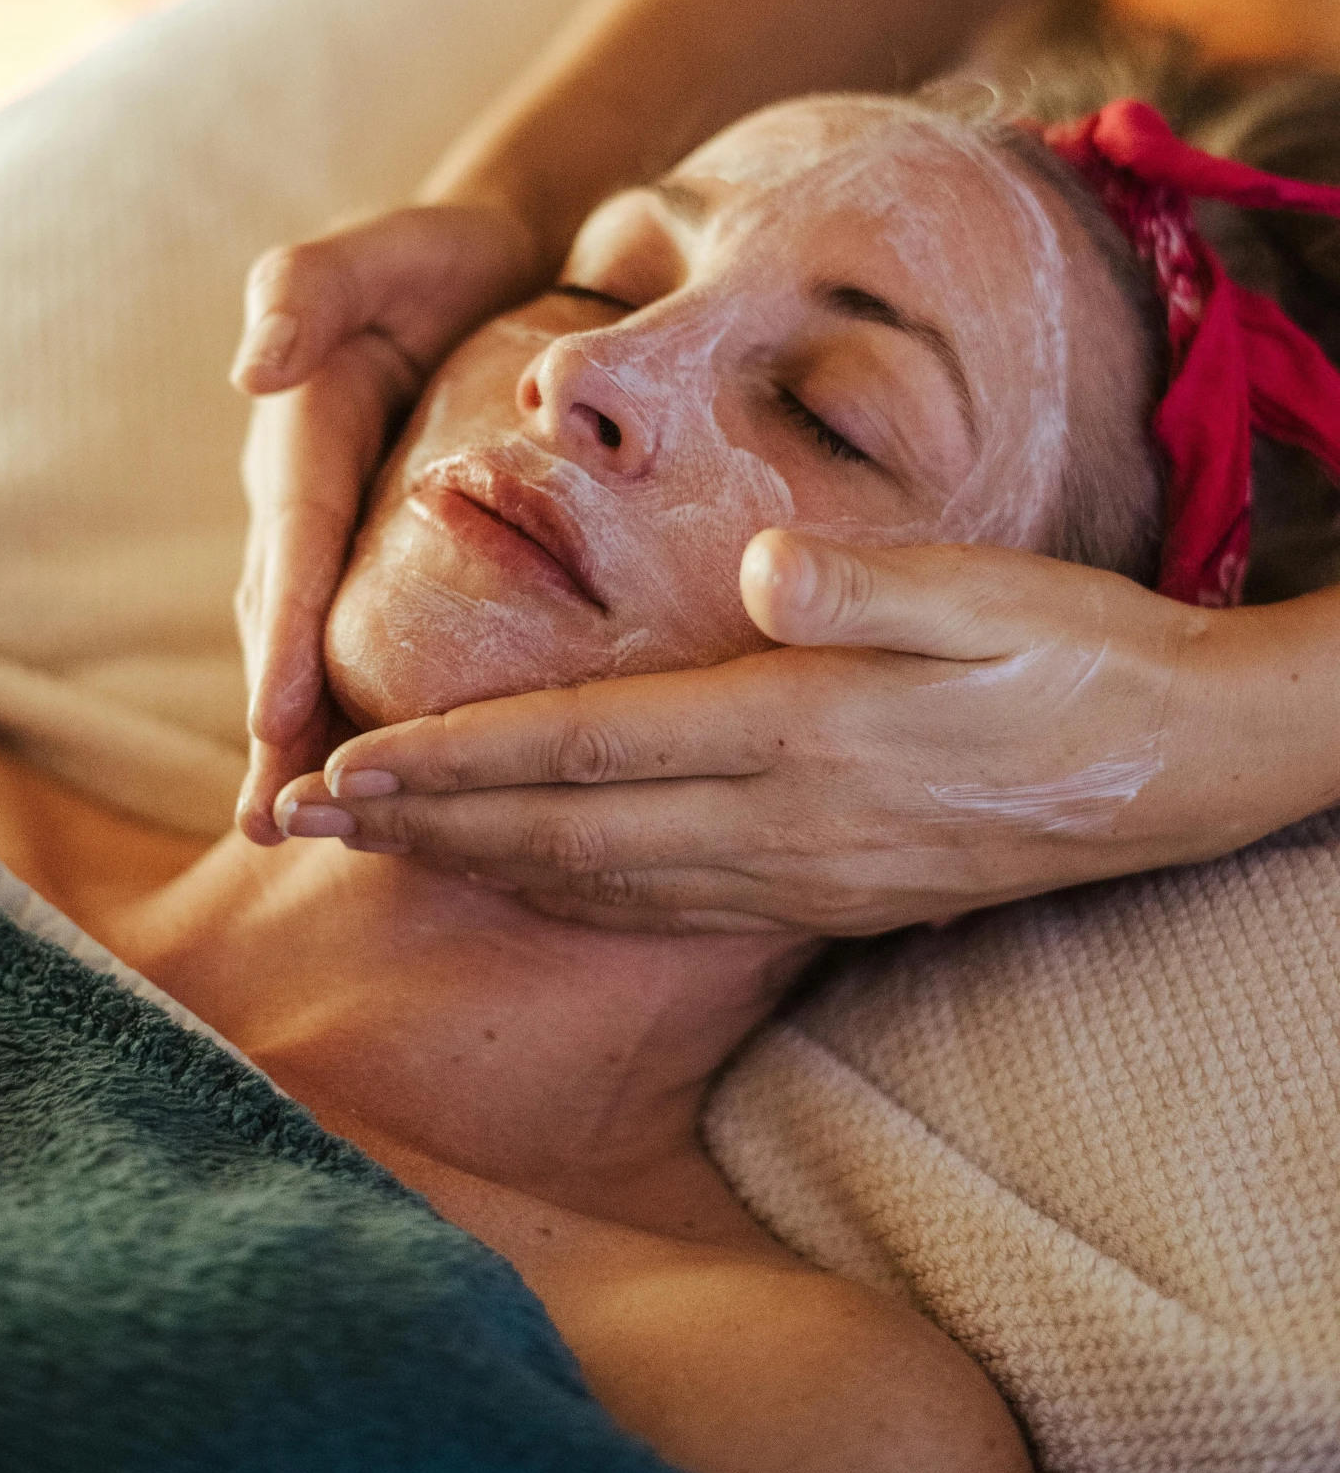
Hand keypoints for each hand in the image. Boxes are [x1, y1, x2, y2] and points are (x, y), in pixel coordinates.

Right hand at [231, 202, 540, 840]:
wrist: (500, 262)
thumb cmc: (441, 257)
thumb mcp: (381, 248)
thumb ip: (308, 289)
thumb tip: (251, 370)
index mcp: (304, 436)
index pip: (295, 543)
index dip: (284, 631)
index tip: (277, 715)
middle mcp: (312, 503)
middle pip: (287, 621)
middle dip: (277, 721)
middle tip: (273, 817)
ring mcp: (348, 539)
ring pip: (323, 648)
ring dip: (308, 739)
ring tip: (302, 829)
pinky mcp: (396, 562)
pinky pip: (380, 644)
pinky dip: (370, 713)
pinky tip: (398, 790)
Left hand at [269, 532, 1320, 931]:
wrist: (1182, 768)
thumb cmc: (1083, 658)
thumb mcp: (998, 597)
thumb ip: (875, 587)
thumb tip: (765, 564)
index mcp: (804, 735)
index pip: (586, 751)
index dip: (455, 763)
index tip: (339, 769)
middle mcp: (783, 825)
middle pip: (561, 834)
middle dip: (417, 826)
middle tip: (289, 825)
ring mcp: (800, 877)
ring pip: (598, 884)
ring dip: (472, 864)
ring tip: (369, 850)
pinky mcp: (825, 897)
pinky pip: (661, 907)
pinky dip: (563, 894)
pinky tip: (519, 878)